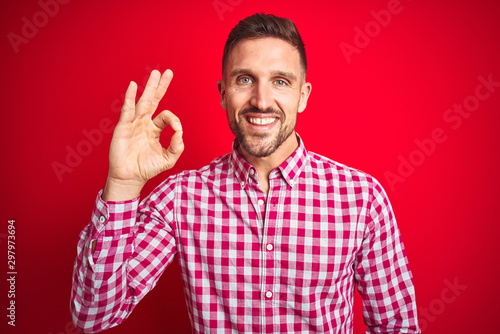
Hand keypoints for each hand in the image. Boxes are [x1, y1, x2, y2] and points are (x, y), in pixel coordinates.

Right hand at [102, 69, 183, 200]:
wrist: (130, 178)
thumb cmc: (147, 168)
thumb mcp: (168, 159)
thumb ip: (177, 146)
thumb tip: (180, 132)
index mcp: (154, 129)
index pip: (166, 117)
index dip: (174, 120)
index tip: (177, 130)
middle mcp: (144, 123)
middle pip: (154, 100)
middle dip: (160, 86)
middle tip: (167, 72)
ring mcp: (133, 123)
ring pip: (143, 101)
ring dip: (149, 87)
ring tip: (155, 73)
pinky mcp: (123, 127)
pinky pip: (127, 110)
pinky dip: (130, 97)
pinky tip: (133, 86)